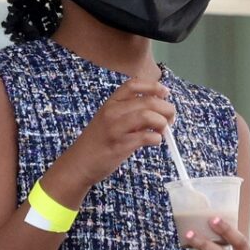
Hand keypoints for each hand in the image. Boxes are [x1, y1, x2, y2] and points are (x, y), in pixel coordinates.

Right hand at [61, 78, 175, 187]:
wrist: (78, 164)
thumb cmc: (97, 142)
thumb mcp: (108, 120)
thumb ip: (128, 113)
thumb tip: (157, 109)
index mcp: (110, 103)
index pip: (133, 85)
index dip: (153, 86)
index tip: (165, 92)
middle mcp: (112, 112)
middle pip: (148, 101)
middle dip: (166, 108)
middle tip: (171, 118)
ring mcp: (115, 128)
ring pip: (148, 116)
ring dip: (162, 123)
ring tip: (162, 131)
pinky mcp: (120, 145)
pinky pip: (146, 137)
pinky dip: (156, 139)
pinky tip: (154, 141)